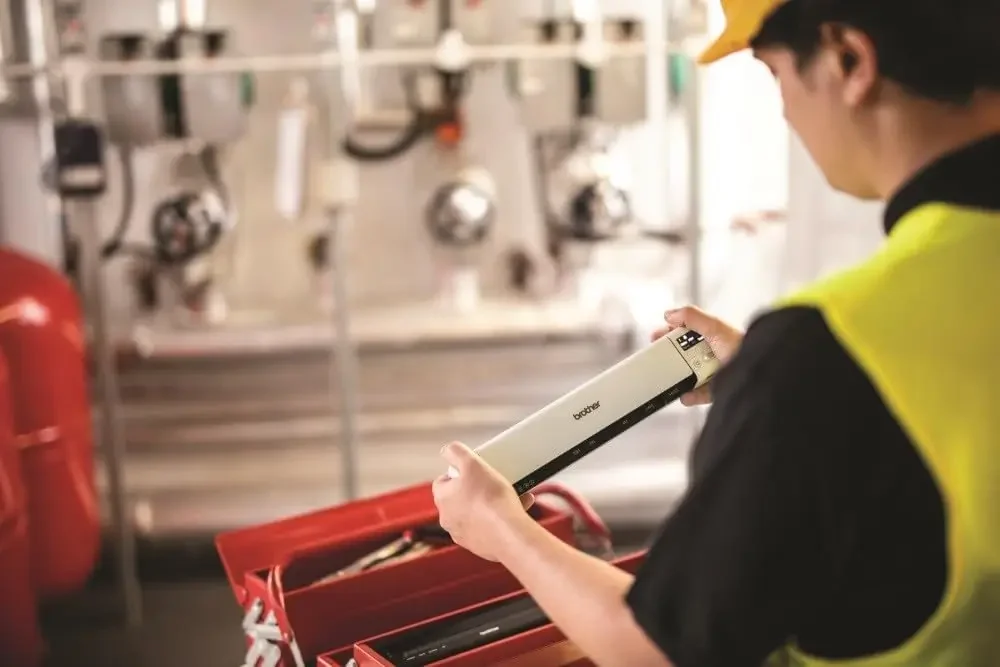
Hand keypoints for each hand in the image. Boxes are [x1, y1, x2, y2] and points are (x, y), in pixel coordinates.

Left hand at [432, 442, 534, 561]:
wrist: (509, 533)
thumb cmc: (490, 497)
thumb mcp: (471, 462)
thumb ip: (455, 452)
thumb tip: (447, 451)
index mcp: (442, 499)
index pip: (443, 481)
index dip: (459, 472)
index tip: (475, 470)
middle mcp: (448, 519)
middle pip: (462, 497)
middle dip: (479, 488)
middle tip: (494, 481)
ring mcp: (464, 534)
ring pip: (478, 512)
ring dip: (492, 503)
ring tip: (512, 494)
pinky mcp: (481, 546)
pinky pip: (490, 527)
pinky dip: (500, 518)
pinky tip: (518, 509)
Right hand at [653, 305, 742, 405]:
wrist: (761, 372)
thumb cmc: (742, 346)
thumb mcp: (714, 326)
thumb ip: (691, 316)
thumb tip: (668, 314)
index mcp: (713, 336)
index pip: (685, 332)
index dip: (669, 333)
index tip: (655, 338)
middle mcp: (714, 353)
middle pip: (685, 354)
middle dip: (670, 356)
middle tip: (658, 359)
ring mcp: (716, 372)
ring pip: (690, 375)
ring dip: (678, 378)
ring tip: (669, 379)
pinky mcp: (719, 390)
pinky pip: (700, 394)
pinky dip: (690, 396)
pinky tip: (685, 395)